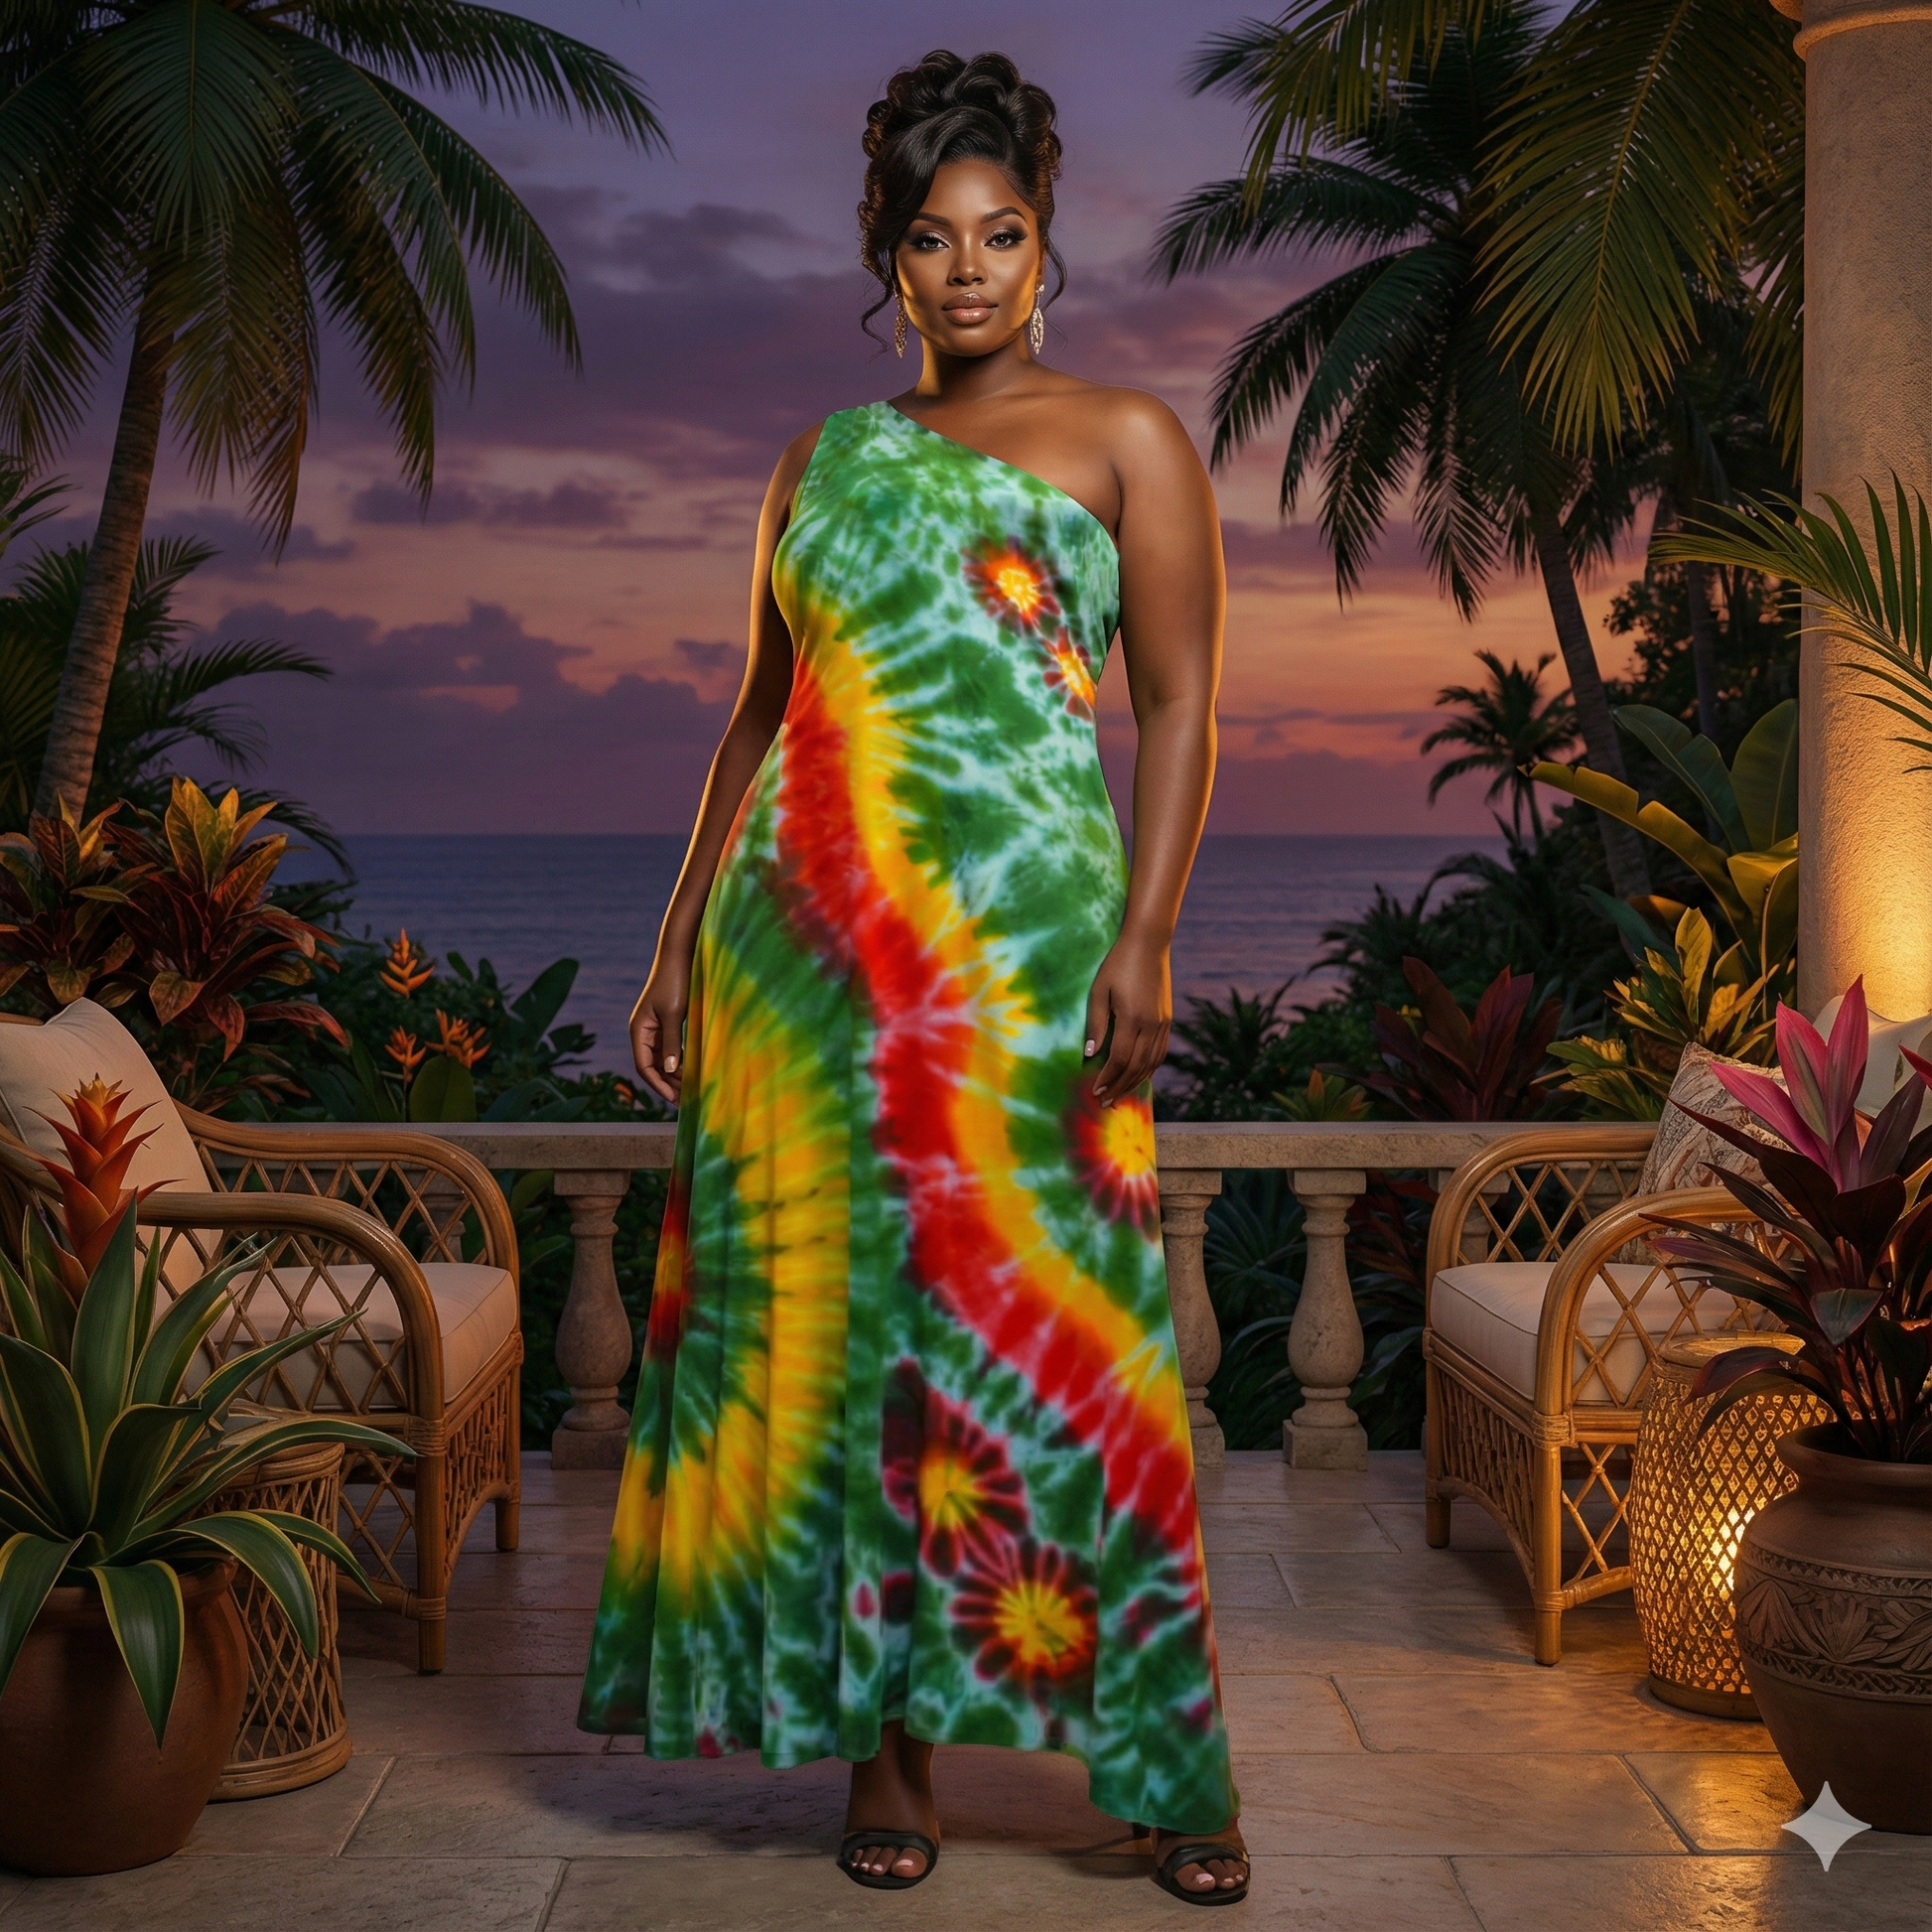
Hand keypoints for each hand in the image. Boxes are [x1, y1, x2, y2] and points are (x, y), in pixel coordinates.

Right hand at [630, 952, 691, 1105]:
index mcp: (639, 1031)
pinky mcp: (667, 1023)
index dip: (658, 1084)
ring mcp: (655, 1028)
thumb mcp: (674, 1014)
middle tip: (685, 1099)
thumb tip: (671, 1071)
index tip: (674, 1099)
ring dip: (674, 1074)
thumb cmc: (674, 982)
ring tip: (689, 1088)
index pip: (644, 1066)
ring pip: (662, 1059)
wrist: (679, 956)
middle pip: (652, 1066)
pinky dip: (680, 1061)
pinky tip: (691, 1069)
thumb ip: (672, 1042)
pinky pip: (671, 1049)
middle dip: (667, 1083)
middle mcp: (644, 1032)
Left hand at [1083, 932, 1170, 1106]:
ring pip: (1151, 1063)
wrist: (1148, 945)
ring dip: (1135, 1082)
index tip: (1095, 1091)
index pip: (1119, 1059)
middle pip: (1136, 1066)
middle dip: (1120, 1087)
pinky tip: (1140, 1076)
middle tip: (1106, 1102)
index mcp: (1132, 1018)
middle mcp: (1151, 1024)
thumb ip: (1096, 1024)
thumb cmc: (1117, 965)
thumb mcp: (1099, 991)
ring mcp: (1162, 1023)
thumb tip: (1090, 1054)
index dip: (1107, 1078)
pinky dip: (1150, 1068)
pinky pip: (1160, 1052)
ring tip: (1120, 1095)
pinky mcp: (1167, 1019)